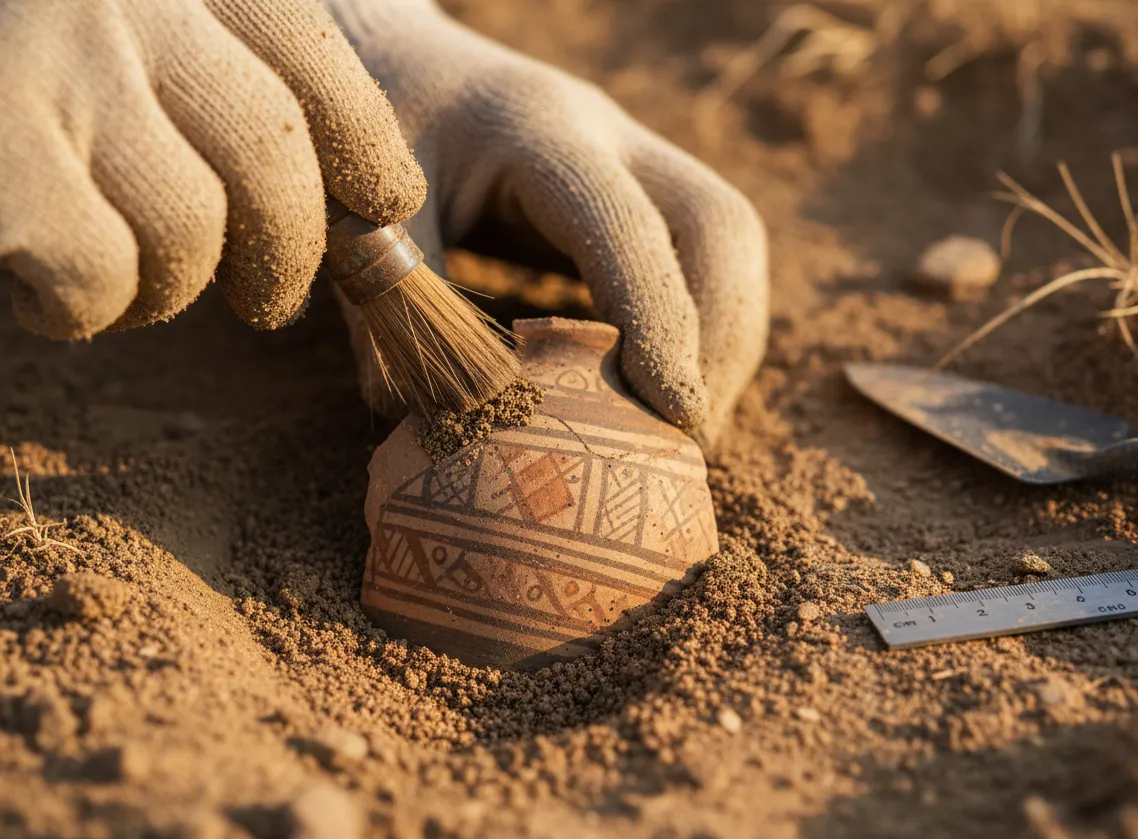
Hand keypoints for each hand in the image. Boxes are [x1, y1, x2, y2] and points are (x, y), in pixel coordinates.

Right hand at [0, 0, 424, 338]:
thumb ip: (199, 66)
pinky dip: (87, 305)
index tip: (384, 201)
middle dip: (286, 254)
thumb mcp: (103, 21)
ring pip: (189, 230)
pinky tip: (48, 291)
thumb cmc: (12, 43)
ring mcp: (48, 59)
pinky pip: (96, 272)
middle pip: (272, 154)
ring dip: (169, 289)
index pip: (314, 60)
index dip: (366, 146)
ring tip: (123, 283)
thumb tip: (347, 189)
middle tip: (267, 299)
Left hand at [327, 0, 768, 447]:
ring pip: (730, 241)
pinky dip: (705, 330)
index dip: (661, 321)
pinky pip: (707, 257)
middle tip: (690, 436)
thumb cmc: (380, 133)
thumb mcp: (368, 204)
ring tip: (689, 427)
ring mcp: (637, 159)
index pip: (628, 224)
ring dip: (726, 343)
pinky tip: (666, 388)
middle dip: (721, 341)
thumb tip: (425, 418)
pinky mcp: (642, 194)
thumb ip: (393, 300)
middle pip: (719, 226)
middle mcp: (609, 136)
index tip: (674, 414)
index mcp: (541, 132)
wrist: (409, 66)